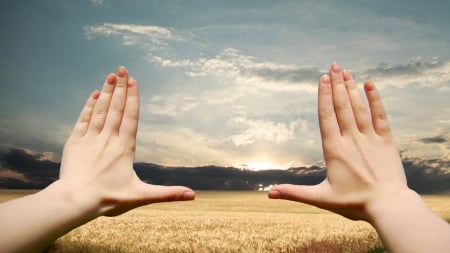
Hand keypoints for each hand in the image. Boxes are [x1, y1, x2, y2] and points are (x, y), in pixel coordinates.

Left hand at [59, 66, 194, 216]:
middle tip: (123, 69)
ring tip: (111, 75)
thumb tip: (193, 196)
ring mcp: (90, 139)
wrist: (76, 201)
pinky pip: (83, 120)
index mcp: (125, 148)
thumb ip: (168, 193)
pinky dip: (89, 106)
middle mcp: (108, 139)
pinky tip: (93, 95)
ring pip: (100, 110)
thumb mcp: (141, 196)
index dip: (133, 98)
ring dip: (106, 92)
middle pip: (116, 108)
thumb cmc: (109, 199)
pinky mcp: (75, 143)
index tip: (133, 81)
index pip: (130, 117)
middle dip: (120, 87)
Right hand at [269, 63, 408, 220]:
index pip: (326, 116)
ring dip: (351, 88)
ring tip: (346, 71)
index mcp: (334, 150)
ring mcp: (370, 138)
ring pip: (359, 108)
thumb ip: (294, 193)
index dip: (324, 96)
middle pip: (342, 106)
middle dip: (337, 84)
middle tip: (334, 65)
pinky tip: (370, 85)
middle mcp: (351, 139)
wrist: (388, 206)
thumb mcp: (320, 198)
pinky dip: (375, 99)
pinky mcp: (386, 141)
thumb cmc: (354, 203)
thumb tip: (269, 193)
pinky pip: (379, 116)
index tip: (323, 78)